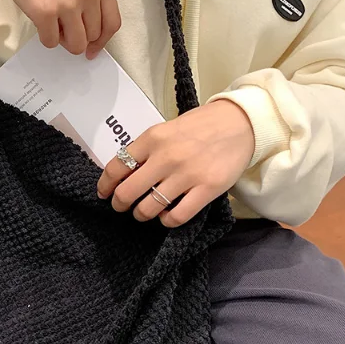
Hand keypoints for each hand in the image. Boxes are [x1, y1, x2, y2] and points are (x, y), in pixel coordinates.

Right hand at [0, 0, 120, 59]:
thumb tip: (90, 31)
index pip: (112, 22)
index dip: (102, 41)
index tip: (92, 49)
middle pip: (92, 36)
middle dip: (77, 37)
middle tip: (62, 28)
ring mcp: (68, 3)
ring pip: (76, 44)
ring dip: (62, 40)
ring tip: (52, 24)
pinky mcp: (46, 12)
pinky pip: (51, 42)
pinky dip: (45, 37)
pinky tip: (39, 21)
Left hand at [96, 100, 254, 226]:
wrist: (241, 123)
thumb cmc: (199, 127)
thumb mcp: (165, 130)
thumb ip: (145, 150)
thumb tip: (122, 174)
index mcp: (152, 138)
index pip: (116, 167)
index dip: (105, 185)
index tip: (104, 193)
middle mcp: (166, 157)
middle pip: (128, 192)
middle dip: (120, 204)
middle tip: (122, 206)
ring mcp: (187, 174)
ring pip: (149, 208)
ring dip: (141, 214)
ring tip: (144, 212)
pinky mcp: (207, 189)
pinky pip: (177, 217)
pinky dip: (166, 221)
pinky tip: (167, 215)